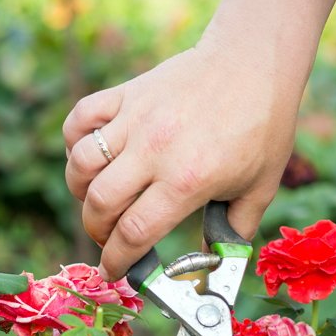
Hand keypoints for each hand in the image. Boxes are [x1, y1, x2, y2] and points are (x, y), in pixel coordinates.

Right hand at [63, 32, 305, 279]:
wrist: (254, 62)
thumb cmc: (263, 127)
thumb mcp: (260, 187)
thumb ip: (235, 230)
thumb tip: (215, 266)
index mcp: (188, 180)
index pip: (134, 233)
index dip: (117, 261)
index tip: (113, 272)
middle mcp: (155, 150)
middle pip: (99, 204)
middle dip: (97, 232)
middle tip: (109, 238)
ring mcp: (136, 119)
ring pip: (80, 164)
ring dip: (80, 191)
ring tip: (98, 200)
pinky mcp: (127, 94)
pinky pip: (80, 120)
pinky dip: (72, 142)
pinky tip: (89, 155)